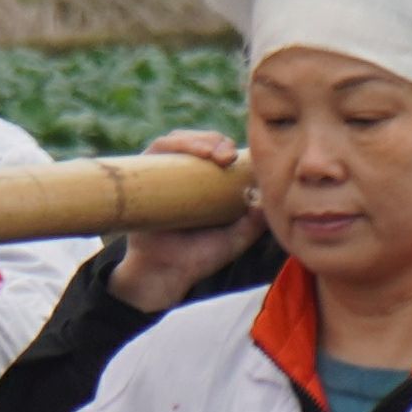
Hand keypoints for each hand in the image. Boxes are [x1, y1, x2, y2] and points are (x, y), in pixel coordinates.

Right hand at [107, 130, 252, 308]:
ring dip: (199, 139)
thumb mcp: (236, 239)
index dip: (230, 148)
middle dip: (217, 141)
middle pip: (200, 141)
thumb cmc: (199, 257)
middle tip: (229, 155)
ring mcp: (162, 172)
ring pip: (180, 140)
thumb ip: (255, 222)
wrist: (165, 272)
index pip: (217, 151)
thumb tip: (267, 197)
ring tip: (214, 153)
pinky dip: (176, 143)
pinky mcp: (144, 172)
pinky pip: (159, 147)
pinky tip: (195, 152)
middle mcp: (181, 173)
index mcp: (204, 183)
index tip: (241, 158)